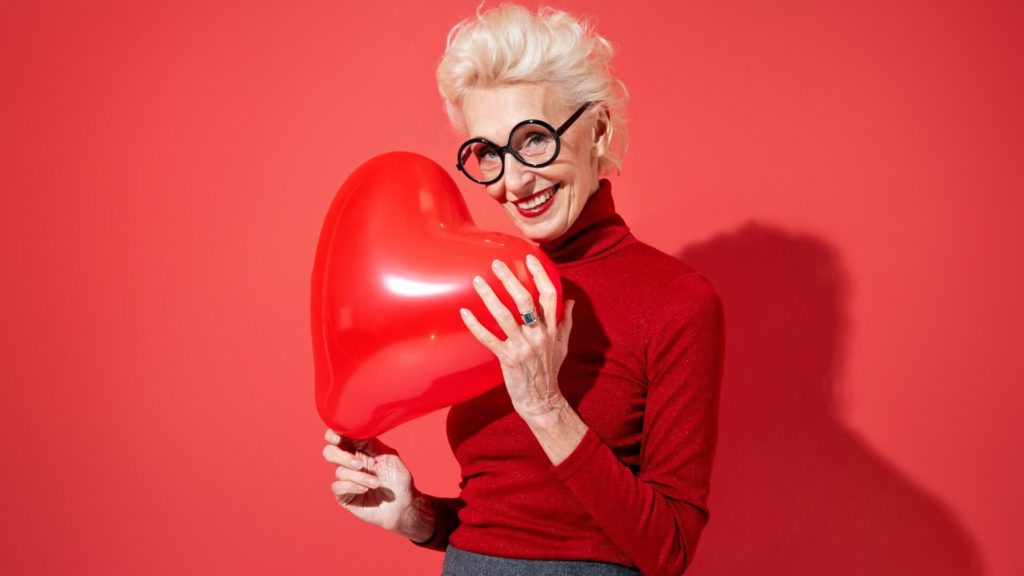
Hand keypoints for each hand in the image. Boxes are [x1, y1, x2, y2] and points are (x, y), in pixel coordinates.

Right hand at [322, 429, 426, 536]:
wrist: (403, 505)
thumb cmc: (398, 479)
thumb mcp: (388, 456)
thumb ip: (371, 444)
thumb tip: (355, 431)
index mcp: (359, 449)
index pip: (339, 437)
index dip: (333, 434)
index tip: (339, 438)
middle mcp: (349, 463)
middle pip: (329, 452)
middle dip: (342, 457)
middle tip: (359, 464)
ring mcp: (346, 479)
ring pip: (339, 471)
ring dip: (359, 477)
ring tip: (376, 483)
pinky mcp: (344, 495)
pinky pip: (337, 487)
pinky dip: (352, 486)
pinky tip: (365, 490)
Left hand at [460, 254, 575, 420]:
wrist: (542, 400)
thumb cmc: (550, 370)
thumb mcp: (563, 344)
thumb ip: (566, 321)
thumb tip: (570, 300)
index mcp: (553, 328)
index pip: (550, 295)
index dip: (540, 275)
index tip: (529, 259)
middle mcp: (539, 335)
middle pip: (525, 301)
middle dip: (510, 279)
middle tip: (497, 264)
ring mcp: (523, 347)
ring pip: (505, 316)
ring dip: (490, 297)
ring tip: (478, 281)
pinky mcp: (508, 359)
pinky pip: (489, 339)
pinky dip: (475, 325)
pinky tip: (464, 312)